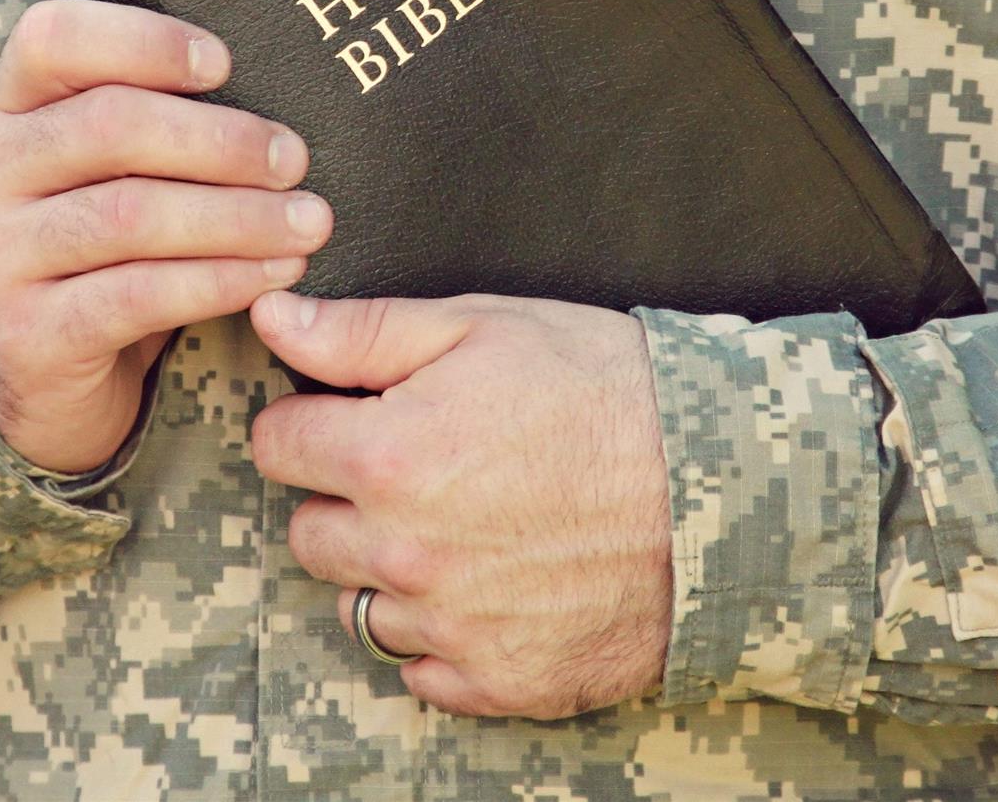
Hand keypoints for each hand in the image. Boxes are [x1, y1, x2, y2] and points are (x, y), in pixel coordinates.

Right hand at [0, 0, 333, 471]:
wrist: (39, 362)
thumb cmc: (98, 221)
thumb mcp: (108, 128)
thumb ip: (136, 26)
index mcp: (11, 100)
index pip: (52, 36)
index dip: (143, 39)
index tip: (227, 60)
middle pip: (109, 127)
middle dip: (221, 139)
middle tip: (301, 155)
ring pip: (130, 216)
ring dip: (236, 217)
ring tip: (311, 222)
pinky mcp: (26, 333)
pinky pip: (133, 297)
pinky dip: (215, 282)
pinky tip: (272, 276)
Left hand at [248, 291, 671, 719]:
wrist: (724, 484)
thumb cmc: (607, 390)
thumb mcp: (486, 327)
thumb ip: (362, 330)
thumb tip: (273, 316)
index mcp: (387, 457)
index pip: (276, 447)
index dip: (313, 422)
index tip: (357, 415)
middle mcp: (404, 553)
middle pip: (310, 534)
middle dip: (347, 500)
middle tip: (425, 470)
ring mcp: (450, 626)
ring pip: (360, 607)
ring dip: (390, 572)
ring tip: (467, 528)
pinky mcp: (498, 680)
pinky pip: (422, 672)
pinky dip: (444, 636)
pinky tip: (495, 587)